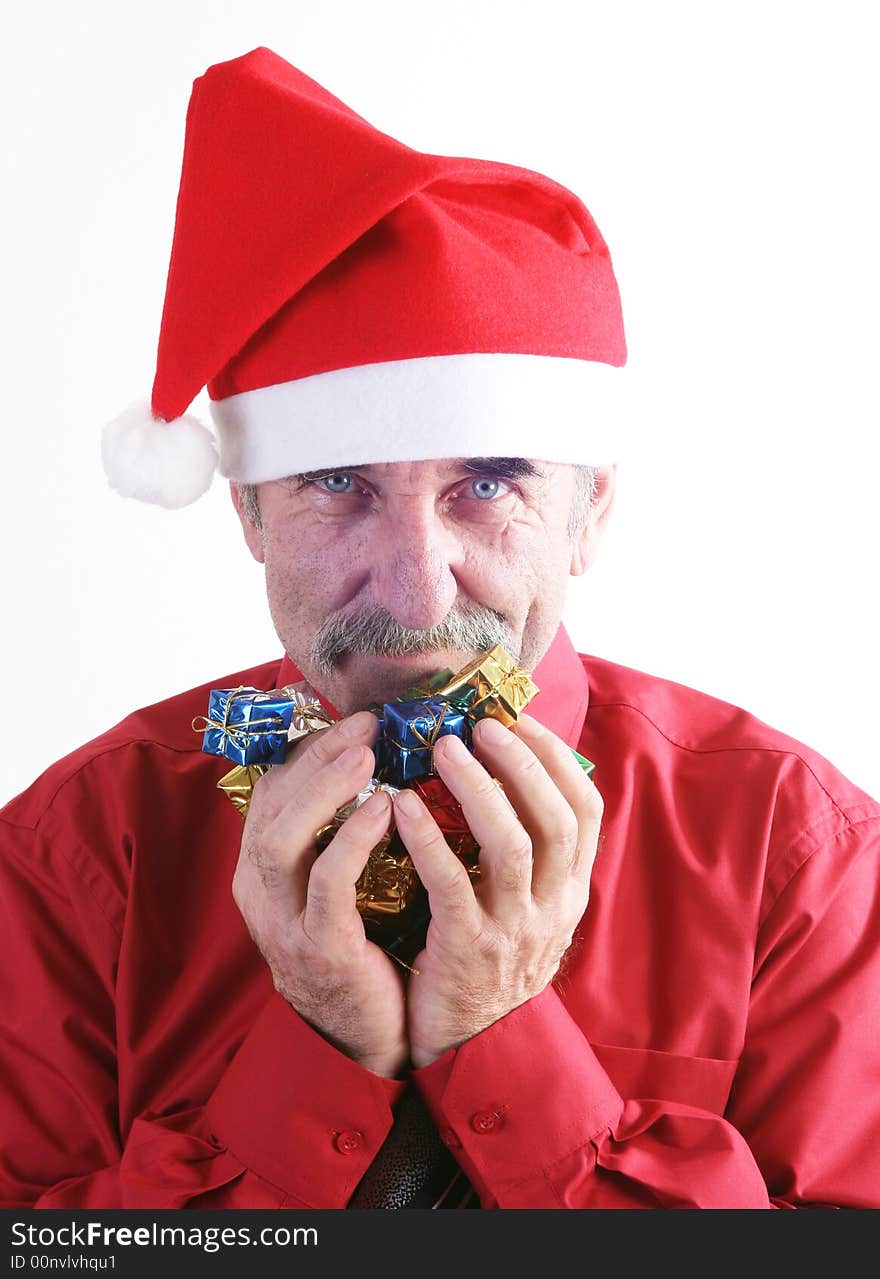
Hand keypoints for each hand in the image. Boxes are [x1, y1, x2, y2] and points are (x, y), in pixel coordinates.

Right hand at [231, 711, 407, 1077]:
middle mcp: (261, 890)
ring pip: (282, 840)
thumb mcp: (342, 880)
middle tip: (367, 722)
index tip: (355, 717)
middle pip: (271, 805)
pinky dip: (352, 841)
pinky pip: (327, 885)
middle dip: (317, 756)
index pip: (273, 790)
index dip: (310, 748)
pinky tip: (386, 809)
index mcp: (265, 868)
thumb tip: (379, 758)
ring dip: (324, 791)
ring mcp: (284, 922)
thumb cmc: (364, 944)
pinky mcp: (318, 949)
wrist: (366, 1036)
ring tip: (367, 754)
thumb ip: (344, 827)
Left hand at [393, 713, 602, 1067]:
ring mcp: (514, 929)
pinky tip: (402, 805)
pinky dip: (428, 837)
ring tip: (443, 750)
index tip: (521, 719)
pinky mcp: (467, 949)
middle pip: (553, 818)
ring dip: (477, 788)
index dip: (556, 758)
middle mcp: (553, 906)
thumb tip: (513, 772)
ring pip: (509, 844)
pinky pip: (450, 882)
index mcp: (570, 889)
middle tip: (480, 725)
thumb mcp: (532, 908)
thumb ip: (530, 853)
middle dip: (520, 762)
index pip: (586, 810)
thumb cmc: (493, 959)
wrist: (473, 1046)